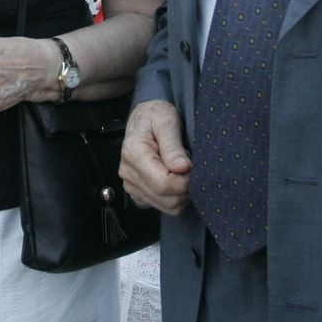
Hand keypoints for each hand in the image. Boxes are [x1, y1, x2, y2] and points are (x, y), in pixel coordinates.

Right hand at [120, 100, 190, 215]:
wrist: (143, 118)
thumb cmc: (155, 115)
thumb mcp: (166, 121)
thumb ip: (173, 145)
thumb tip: (182, 168)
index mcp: (134, 153)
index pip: (164, 183)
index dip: (185, 181)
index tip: (193, 168)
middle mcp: (128, 172)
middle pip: (166, 199)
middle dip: (185, 188)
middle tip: (192, 170)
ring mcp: (130, 184)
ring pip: (166, 206)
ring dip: (181, 195)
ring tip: (184, 173)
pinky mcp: (136, 191)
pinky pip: (160, 206)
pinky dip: (173, 198)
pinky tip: (175, 180)